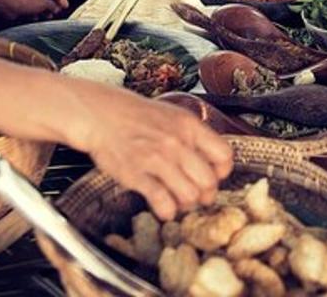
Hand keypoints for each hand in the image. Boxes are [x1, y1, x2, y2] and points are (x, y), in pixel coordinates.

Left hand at [4, 0, 68, 19]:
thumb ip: (53, 6)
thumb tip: (56, 8)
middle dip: (53, 5)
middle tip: (57, 11)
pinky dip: (36, 13)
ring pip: (41, 3)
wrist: (9, 5)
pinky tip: (36, 18)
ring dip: (45, 10)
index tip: (65, 6)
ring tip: (48, 16)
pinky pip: (33, 8)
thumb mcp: (44, 3)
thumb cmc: (26, 1)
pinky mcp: (23, 3)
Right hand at [74, 84, 233, 219]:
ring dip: (186, 204)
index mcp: (189, 126)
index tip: (214, 176)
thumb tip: (213, 160)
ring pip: (189, 195)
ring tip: (178, 200)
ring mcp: (157, 159)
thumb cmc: (137, 117)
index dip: (222, 172)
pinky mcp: (137, 175)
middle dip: (205, 194)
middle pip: (209, 182)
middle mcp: (177, 142)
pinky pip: (162, 202)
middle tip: (197, 195)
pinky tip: (164, 208)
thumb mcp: (173, 116)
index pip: (224, 155)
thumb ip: (195, 136)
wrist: (102, 115)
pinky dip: (167, 211)